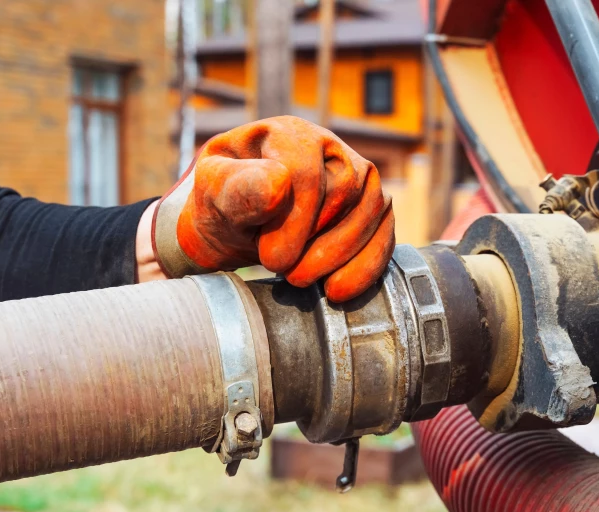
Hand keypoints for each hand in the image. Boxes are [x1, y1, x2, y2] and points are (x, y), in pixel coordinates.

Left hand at [152, 116, 394, 301]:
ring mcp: (357, 174)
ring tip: (302, 279)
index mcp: (288, 134)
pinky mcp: (372, 206)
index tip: (270, 259)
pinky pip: (384, 233)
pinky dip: (365, 266)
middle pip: (345, 190)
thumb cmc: (222, 205)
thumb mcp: (214, 195)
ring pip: (372, 210)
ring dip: (340, 256)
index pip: (307, 173)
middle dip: (317, 242)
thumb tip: (277, 185)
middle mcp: (329, 146)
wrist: (234, 227)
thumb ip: (237, 189)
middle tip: (285, 273)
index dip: (294, 223)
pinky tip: (337, 291)